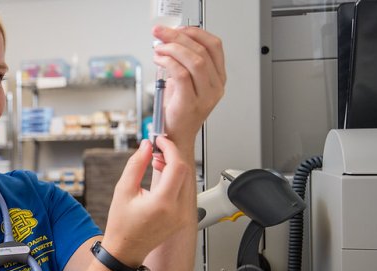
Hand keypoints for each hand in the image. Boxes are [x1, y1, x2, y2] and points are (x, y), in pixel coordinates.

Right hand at [100, 137, 192, 266]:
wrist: (126, 250)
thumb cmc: (121, 225)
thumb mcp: (123, 190)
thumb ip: (136, 164)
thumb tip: (145, 146)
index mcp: (163, 203)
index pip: (177, 166)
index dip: (170, 149)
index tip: (160, 141)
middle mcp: (177, 210)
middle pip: (185, 171)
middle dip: (172, 156)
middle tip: (157, 150)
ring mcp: (182, 216)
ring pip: (187, 181)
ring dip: (175, 167)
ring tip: (157, 163)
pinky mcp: (183, 218)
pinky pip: (185, 192)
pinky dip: (176, 180)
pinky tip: (162, 177)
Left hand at [152, 26, 225, 148]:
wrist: (175, 137)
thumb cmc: (178, 111)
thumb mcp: (186, 81)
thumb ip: (183, 61)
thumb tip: (170, 39)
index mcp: (218, 78)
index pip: (215, 46)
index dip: (196, 33)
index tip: (179, 28)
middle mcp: (215, 87)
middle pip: (202, 51)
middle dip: (178, 37)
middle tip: (161, 33)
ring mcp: (204, 96)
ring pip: (195, 61)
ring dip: (173, 49)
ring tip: (159, 48)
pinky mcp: (189, 103)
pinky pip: (181, 75)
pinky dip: (168, 62)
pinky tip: (159, 59)